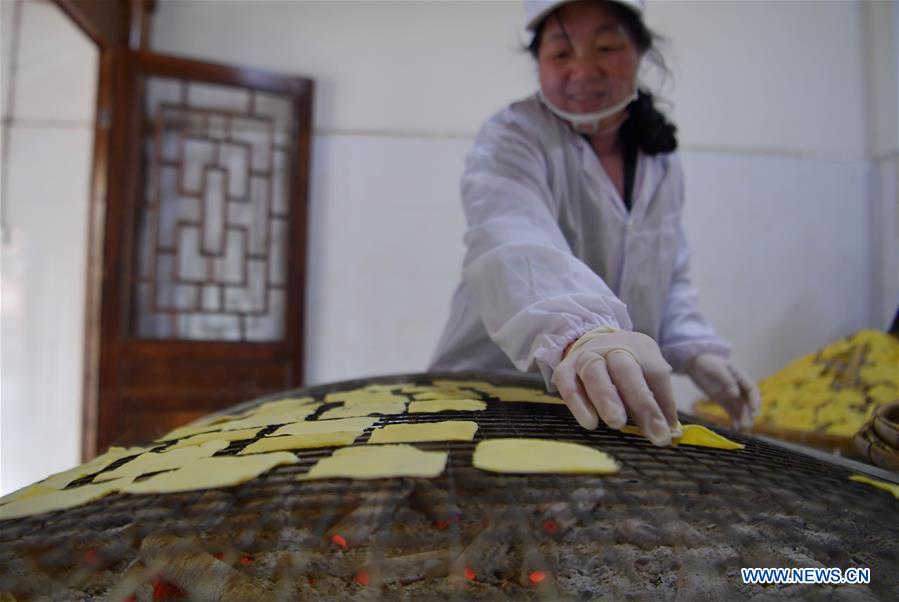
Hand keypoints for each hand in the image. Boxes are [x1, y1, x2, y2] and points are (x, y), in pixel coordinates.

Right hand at [552, 328, 678, 445]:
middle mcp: (612, 348)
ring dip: (606, 398)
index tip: (664, 435)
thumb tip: (671, 435)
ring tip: (616, 423)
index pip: (654, 374)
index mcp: (640, 349)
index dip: (660, 405)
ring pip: (594, 372)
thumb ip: (660, 403)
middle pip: (625, 369)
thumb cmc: (627, 367)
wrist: (592, 344)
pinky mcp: (564, 369)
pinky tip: (589, 422)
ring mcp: (586, 357)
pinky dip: (578, 403)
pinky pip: (568, 384)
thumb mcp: (648, 375)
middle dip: (636, 399)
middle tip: (648, 424)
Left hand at [687, 354, 759, 429]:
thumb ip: (727, 381)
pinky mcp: (723, 401)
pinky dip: (734, 419)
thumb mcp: (717, 369)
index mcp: (740, 377)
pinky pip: (731, 411)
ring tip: (742, 430)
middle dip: (749, 414)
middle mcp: (739, 388)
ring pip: (740, 409)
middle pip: (747, 402)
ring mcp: (731, 395)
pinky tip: (735, 428)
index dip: (755, 400)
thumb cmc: (708, 362)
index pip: (751, 390)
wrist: (695, 364)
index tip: (755, 411)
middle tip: (747, 425)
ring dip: (743, 419)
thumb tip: (735, 395)